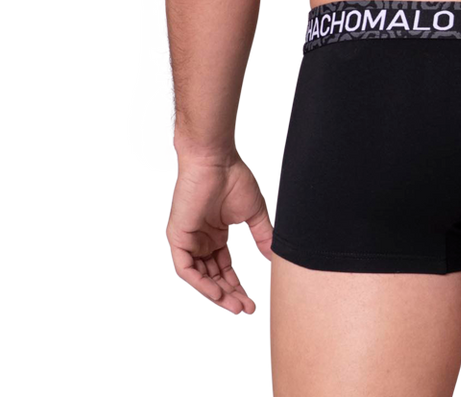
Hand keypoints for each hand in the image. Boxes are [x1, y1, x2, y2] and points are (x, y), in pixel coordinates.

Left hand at [164, 148, 273, 316]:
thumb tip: (275, 260)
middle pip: (214, 277)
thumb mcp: (254, 214)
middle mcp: (200, 241)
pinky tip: (217, 293)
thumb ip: (263, 237)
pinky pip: (186, 269)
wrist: (216, 160)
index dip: (239, 286)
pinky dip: (201, 283)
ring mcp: (187, 240)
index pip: (225, 269)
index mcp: (215, 235)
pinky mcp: (177, 238)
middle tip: (246, 309)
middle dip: (230, 295)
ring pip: (200, 278)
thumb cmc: (233, 178)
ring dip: (217, 293)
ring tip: (235, 305)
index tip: (253, 302)